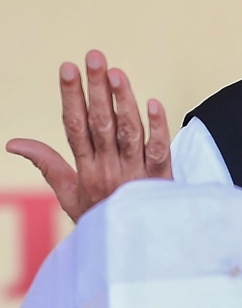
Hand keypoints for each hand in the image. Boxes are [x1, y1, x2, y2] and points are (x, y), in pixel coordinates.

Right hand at [6, 50, 171, 221]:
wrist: (133, 251)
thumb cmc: (101, 216)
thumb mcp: (69, 193)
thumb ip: (47, 163)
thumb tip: (12, 142)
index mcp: (86, 169)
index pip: (74, 126)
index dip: (71, 96)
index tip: (66, 67)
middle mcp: (109, 168)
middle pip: (101, 123)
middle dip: (95, 88)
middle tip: (93, 56)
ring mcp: (135, 173)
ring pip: (128, 132)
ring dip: (123, 101)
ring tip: (117, 72)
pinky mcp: (161, 178)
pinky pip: (158, 150)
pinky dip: (157, 127)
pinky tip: (153, 103)